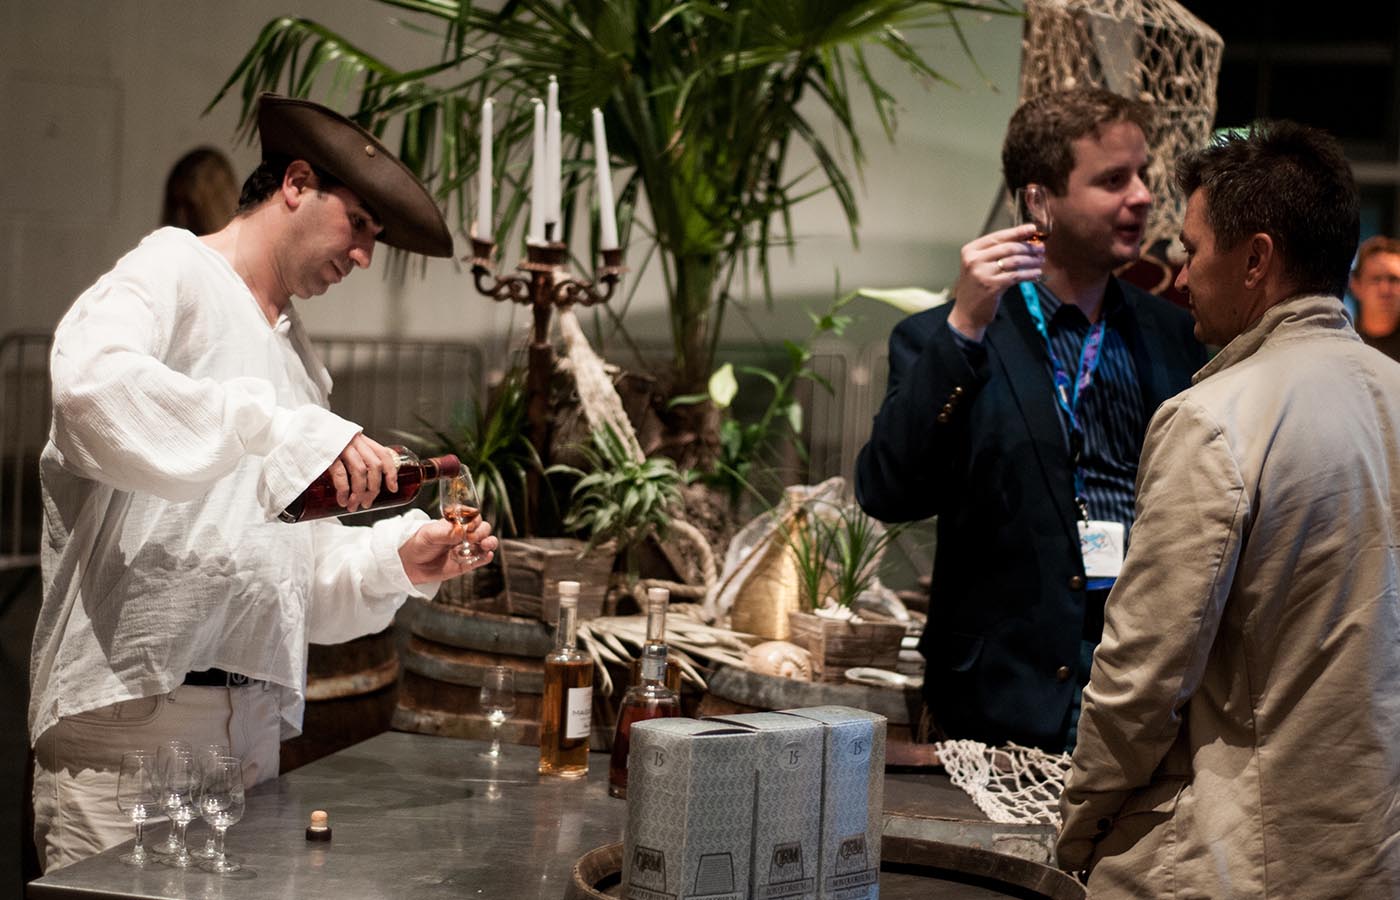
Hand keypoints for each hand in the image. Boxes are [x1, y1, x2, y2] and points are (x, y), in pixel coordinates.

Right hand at [325, 434, 399, 512]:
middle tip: (367, 503)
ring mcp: (342, 446)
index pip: (384, 454)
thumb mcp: (342, 444)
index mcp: (361, 439)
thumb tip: (362, 486)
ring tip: (354, 506)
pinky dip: (344, 490)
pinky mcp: (328, 453)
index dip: (391, 472)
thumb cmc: (323, 440)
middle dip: (374, 488)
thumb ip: (353, 457)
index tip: (393, 489)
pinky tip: (343, 500)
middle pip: (374, 466)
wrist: (302, 427)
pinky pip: (341, 473)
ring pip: (360, 471)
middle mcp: (355, 441)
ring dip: (360, 492)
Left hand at [398, 517, 498, 584]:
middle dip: (482, 531)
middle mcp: (463, 534)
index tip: (469, 524)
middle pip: (483, 528)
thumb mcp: (429, 533)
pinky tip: (487, 555)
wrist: (410, 564)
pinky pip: (480, 560)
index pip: (472, 516)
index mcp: (456, 523)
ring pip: (486, 543)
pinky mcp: (466, 563)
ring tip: (485, 545)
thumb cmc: (418, 543)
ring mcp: (466, 549)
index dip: (474, 519)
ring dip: (490, 542)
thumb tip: (463, 532)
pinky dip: (486, 557)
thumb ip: (446, 532)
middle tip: (472, 537)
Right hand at [948, 223, 1044, 340]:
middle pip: (1008, 247)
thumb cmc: (976, 287)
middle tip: (1040, 248)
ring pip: (1014, 261)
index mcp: (970, 251)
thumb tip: (1023, 240)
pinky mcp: (992, 286)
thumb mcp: (979, 266)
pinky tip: (1036, 274)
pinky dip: (1029, 274)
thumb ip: (995, 253)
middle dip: (1028, 247)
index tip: (1032, 229)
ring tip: (1040, 261)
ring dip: (1031, 260)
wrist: (966, 313)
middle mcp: (974, 260)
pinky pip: (1016, 276)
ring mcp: (982, 273)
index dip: (1017, 232)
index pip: (997, 237)